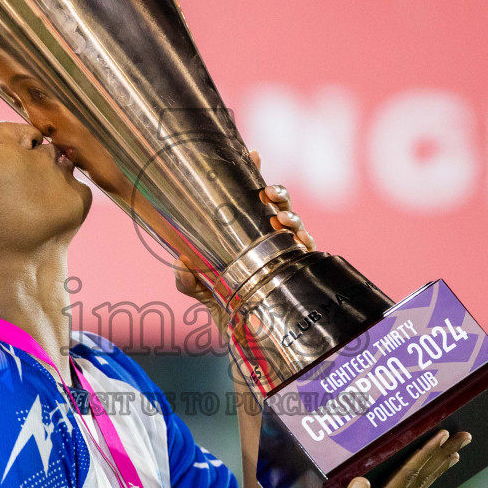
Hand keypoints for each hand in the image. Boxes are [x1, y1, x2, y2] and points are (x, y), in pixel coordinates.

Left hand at [173, 149, 313, 327]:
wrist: (238, 334)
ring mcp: (285, 251)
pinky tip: (299, 239)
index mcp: (245, 230)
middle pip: (279, 203)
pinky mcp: (297, 269)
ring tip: (281, 217)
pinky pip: (307, 249)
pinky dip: (305, 240)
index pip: (251, 196)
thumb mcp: (196, 287)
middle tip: (269, 192)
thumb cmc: (219, 301)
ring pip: (295, 223)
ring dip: (291, 214)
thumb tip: (181, 262)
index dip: (254, 173)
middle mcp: (268, 236)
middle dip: (278, 192)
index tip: (254, 153)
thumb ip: (185, 277)